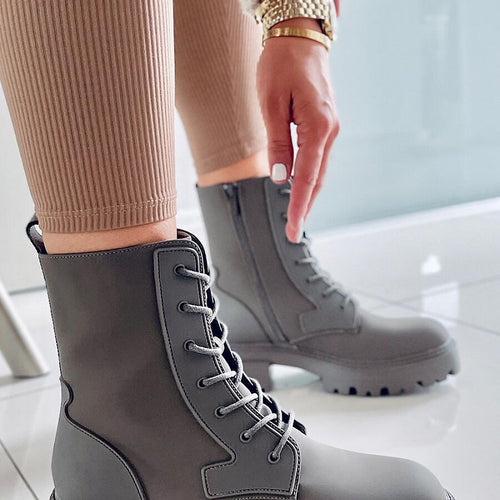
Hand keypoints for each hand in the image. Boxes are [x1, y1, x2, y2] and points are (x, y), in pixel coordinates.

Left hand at [256, 18, 339, 242]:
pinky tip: (301, 189)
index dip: (298, 206)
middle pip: (318, 180)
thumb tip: (280, 178)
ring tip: (296, 217)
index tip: (292, 229)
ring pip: (319, 171)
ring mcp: (330, 128)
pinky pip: (317, 158)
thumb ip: (278, 144)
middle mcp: (329, 130)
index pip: (307, 178)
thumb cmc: (282, 64)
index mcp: (318, 127)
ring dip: (307, 195)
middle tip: (293, 233)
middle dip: (304, 207)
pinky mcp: (324, 125)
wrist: (300, 37)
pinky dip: (309, 178)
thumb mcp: (272, 105)